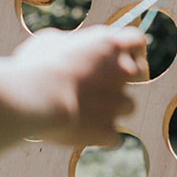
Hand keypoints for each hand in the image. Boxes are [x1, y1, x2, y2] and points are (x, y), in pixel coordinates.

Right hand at [11, 24, 147, 147]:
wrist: (36, 98)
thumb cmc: (36, 65)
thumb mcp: (50, 41)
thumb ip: (72, 45)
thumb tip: (72, 50)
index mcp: (109, 45)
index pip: (136, 41)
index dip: (130, 48)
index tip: (118, 54)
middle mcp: (122, 72)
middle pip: (140, 72)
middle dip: (124, 78)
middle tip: (102, 84)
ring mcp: (118, 103)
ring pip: (128, 106)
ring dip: (112, 107)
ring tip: (84, 109)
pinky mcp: (108, 131)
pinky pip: (112, 135)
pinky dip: (99, 134)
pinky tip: (79, 129)